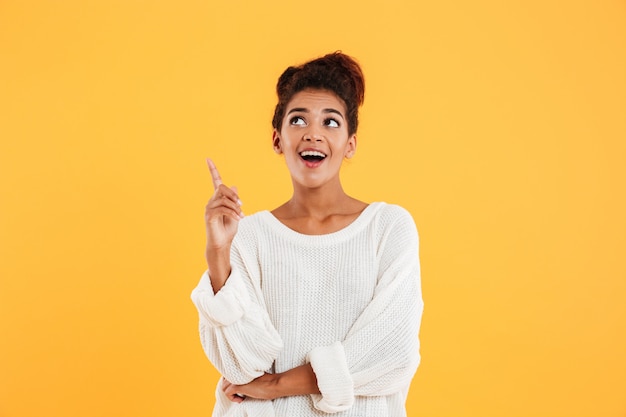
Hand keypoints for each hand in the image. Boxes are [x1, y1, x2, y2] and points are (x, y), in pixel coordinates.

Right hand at [204, 158, 243, 289]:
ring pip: (224, 199)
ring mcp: (209, 208)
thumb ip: (235, 200)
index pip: (215, 181)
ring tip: (241, 215)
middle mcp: (211, 201)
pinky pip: (223, 208)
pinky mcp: (209, 215)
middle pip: (222, 188)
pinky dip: (233, 212)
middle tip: (242, 204)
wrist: (223, 243)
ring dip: (235, 207)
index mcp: (218, 198)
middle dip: (233, 194)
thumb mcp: (235, 212)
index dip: (212, 170)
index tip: (208, 158)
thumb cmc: (228, 228)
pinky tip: (239, 218)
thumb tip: (235, 186)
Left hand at [221, 365, 318, 402]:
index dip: (231, 380)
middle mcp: (239, 371)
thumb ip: (250, 376)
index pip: (229, 372)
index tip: (239, 387)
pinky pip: (227, 392)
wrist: (276, 384)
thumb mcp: (257, 378)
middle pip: (224, 378)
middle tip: (239, 393)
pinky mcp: (239, 385)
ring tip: (240, 397)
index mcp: (244, 368)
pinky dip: (232, 398)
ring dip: (230, 393)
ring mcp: (238, 378)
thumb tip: (246, 381)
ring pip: (223, 385)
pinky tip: (241, 400)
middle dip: (229, 386)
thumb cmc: (270, 382)